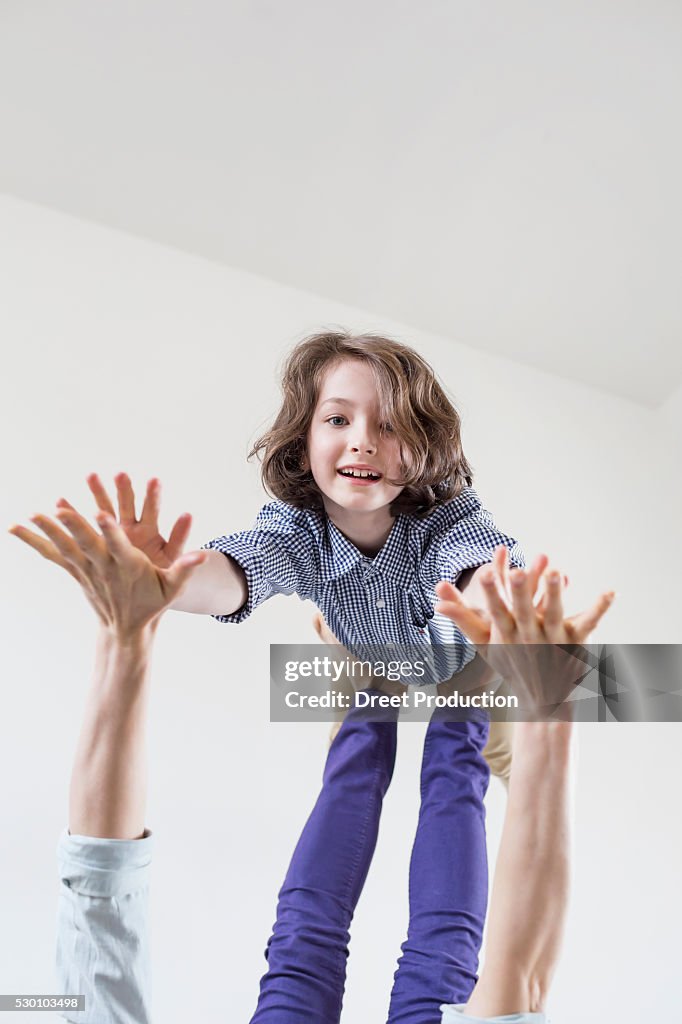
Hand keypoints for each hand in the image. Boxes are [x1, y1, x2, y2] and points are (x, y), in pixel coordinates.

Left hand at [9, 503, 205, 637]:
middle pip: (86, 543)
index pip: (117, 545)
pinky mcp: (77, 571)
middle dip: (73, 525)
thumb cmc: (152, 603)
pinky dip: (38, 541)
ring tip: (31, 515)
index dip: (109, 530)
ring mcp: (87, 569)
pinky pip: (54, 554)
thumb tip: (203, 556)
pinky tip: (19, 528)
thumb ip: (186, 568)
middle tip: (57, 510)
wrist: (125, 628)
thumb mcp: (173, 587)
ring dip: (48, 531)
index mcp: (128, 566)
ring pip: (65, 547)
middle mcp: (104, 566)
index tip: (101, 513)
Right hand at [72, 472, 192, 569]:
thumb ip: (186, 562)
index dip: (152, 497)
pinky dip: (74, 513)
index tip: (154, 480)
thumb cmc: (162, 580)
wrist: (146, 590)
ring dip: (99, 492)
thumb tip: (204, 557)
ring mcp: (116, 532)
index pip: (152, 511)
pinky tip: (60, 500)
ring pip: (107, 509)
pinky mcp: (102, 542)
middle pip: (128, 504)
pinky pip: (86, 525)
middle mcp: (133, 528)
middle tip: (121, 474)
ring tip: (91, 476)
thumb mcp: (175, 572)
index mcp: (151, 534)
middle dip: (125, 488)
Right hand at [435, 547, 614, 711]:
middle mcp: (526, 633)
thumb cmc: (510, 664)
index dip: (489, 591)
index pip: (494, 608)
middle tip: (517, 571)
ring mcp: (551, 637)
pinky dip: (600, 606)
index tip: (483, 571)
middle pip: (521, 610)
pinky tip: (611, 591)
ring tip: (557, 572)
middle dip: (519, 591)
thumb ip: (462, 616)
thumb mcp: (483, 643)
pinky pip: (589, 621)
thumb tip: (436, 598)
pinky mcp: (574, 640)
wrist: (542, 698)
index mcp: (504, 632)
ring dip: (555, 593)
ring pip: (553, 613)